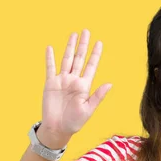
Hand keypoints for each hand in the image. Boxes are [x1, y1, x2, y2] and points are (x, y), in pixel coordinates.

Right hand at [40, 29, 111, 144]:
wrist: (57, 129)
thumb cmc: (74, 122)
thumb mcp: (88, 110)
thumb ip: (98, 96)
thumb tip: (110, 84)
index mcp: (84, 86)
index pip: (91, 66)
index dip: (95, 54)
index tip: (99, 43)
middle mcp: (73, 80)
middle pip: (79, 58)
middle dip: (83, 45)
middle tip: (86, 31)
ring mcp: (62, 81)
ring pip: (66, 60)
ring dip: (69, 47)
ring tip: (73, 35)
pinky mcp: (50, 84)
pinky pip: (50, 68)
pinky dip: (50, 58)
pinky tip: (50, 48)